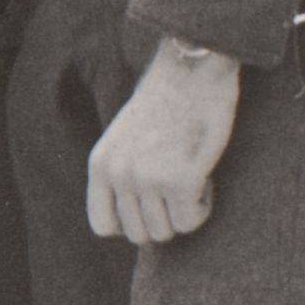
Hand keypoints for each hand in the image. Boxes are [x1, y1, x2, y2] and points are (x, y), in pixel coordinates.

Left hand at [87, 37, 241, 244]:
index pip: (103, 225)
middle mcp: (118, 175)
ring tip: (191, 179)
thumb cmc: (165, 102)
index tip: (151, 206)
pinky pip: (189, 221)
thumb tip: (132, 223)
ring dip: (183, 211)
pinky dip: (201, 208)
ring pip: (165, 231)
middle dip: (162, 218)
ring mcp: (147, 179)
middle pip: (139, 233)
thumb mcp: (124, 138)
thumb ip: (121, 174)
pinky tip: (204, 181)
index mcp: (100, 164)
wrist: (191, 71)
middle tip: (178, 189)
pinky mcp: (180, 180)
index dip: (130, 223)